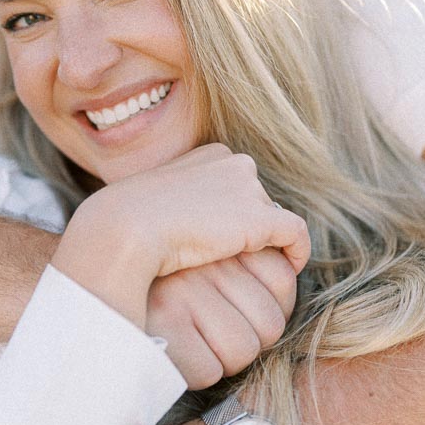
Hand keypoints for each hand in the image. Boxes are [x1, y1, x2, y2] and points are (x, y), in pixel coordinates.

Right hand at [53, 146, 309, 367]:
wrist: (127, 227)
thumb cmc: (130, 220)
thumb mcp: (157, 202)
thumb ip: (181, 204)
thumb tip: (191, 225)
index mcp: (211, 154)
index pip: (237, 184)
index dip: (234, 213)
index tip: (225, 239)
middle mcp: (234, 162)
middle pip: (257, 200)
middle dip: (251, 227)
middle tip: (237, 260)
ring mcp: (249, 188)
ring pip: (273, 219)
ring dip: (265, 243)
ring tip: (251, 270)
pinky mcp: (260, 217)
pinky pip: (295, 235)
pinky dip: (296, 252)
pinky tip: (289, 269)